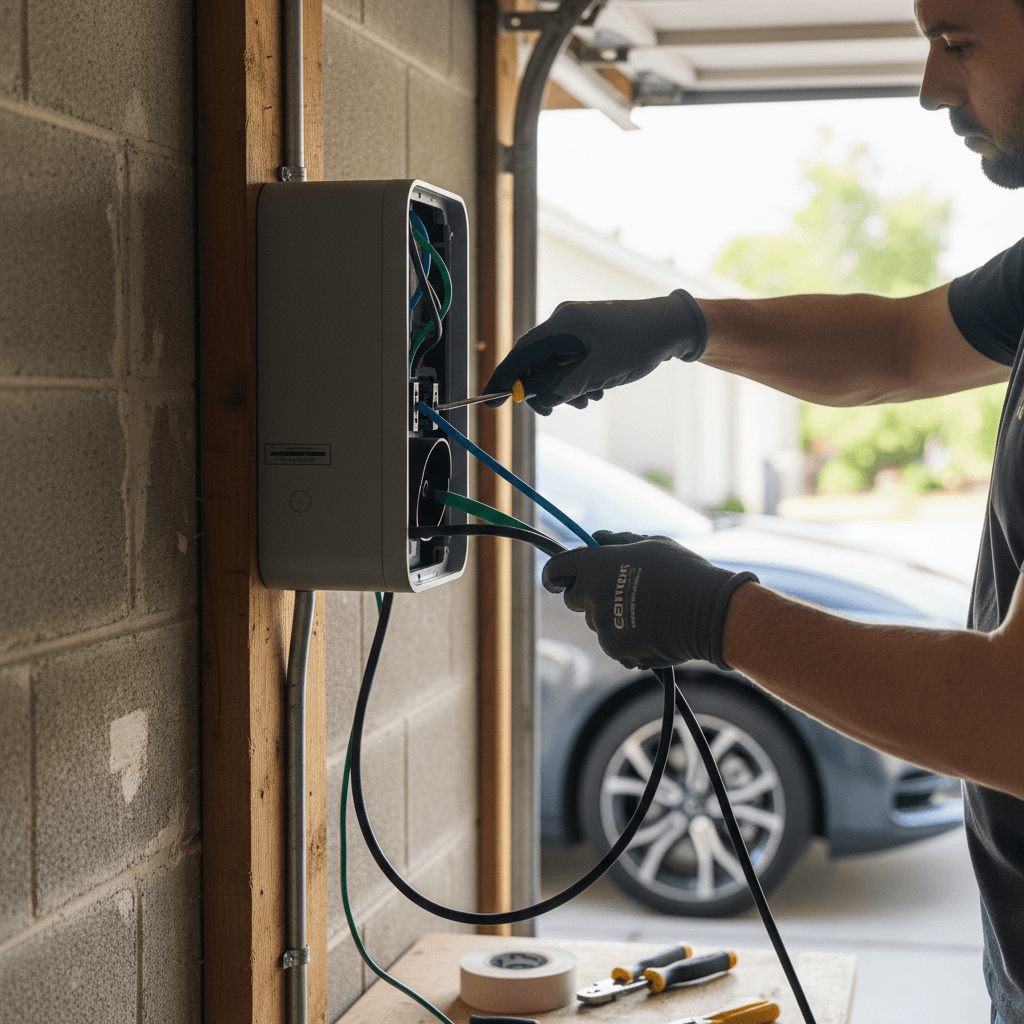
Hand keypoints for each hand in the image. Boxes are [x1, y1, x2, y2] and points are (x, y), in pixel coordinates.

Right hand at [483, 290, 706, 415]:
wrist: (669, 327)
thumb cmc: (636, 343)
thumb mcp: (600, 371)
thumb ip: (566, 386)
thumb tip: (542, 400)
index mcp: (561, 325)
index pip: (520, 353)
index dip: (503, 378)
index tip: (490, 401)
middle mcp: (564, 324)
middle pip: (536, 362)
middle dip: (543, 389)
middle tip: (554, 410)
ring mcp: (576, 329)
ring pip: (555, 366)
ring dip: (565, 388)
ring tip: (589, 399)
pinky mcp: (588, 337)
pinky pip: (570, 362)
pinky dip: (577, 379)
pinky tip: (598, 388)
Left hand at [542, 531, 757, 669]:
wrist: (709, 612)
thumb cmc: (682, 572)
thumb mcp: (649, 544)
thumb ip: (616, 542)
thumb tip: (595, 539)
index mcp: (595, 565)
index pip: (556, 569)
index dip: (554, 574)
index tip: (557, 579)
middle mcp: (592, 596)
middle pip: (573, 599)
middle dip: (588, 595)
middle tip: (616, 591)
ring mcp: (603, 626)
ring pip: (598, 623)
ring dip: (613, 618)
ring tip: (648, 611)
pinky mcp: (617, 649)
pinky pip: (614, 644)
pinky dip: (627, 639)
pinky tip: (652, 630)